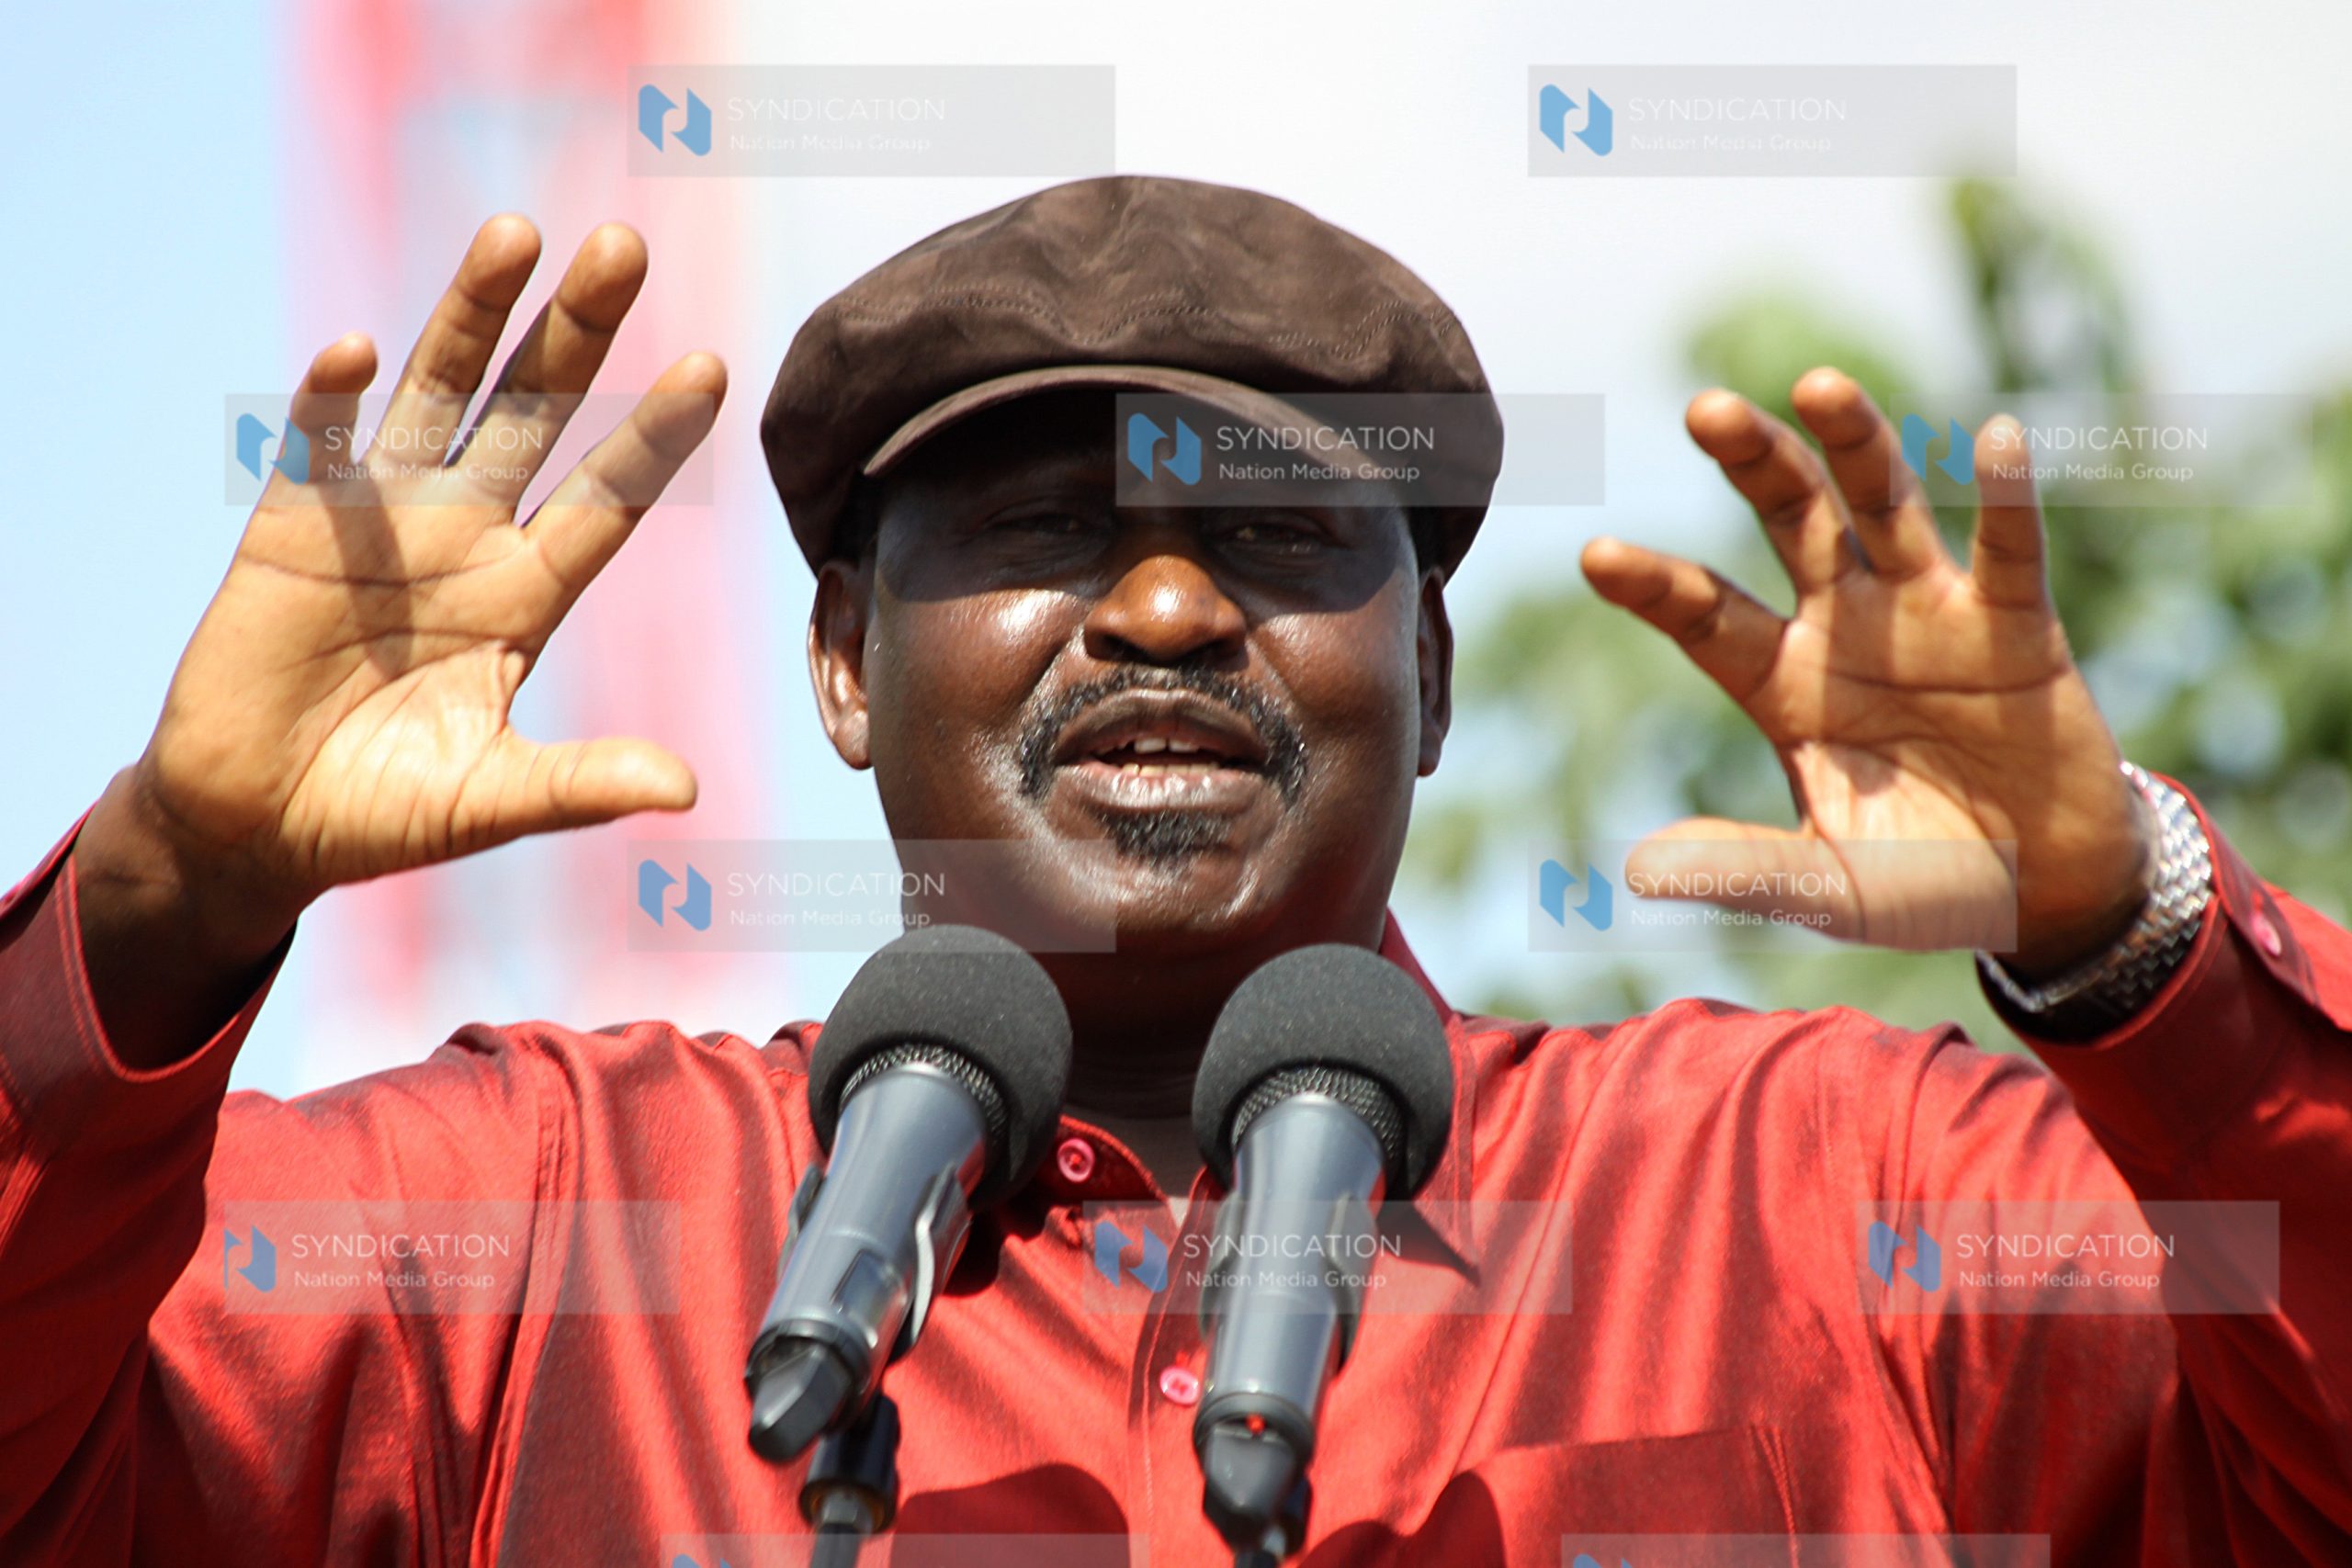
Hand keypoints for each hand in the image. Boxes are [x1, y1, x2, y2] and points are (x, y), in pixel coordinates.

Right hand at [73, 216, 724, 1055]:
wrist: (259, 825)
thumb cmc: (383, 811)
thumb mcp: (491, 798)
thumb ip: (581, 783)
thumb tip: (685, 788)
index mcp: (526, 595)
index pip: (607, 497)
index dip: (655, 435)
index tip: (714, 365)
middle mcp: (465, 538)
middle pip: (534, 416)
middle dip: (578, 334)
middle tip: (627, 246)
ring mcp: (380, 523)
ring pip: (436, 397)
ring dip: (470, 318)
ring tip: (516, 233)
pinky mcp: (290, 531)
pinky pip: (315, 450)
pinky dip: (329, 401)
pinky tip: (352, 350)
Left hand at [1579, 368, 2155, 970]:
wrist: (2040, 892)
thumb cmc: (1919, 883)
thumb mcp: (1826, 888)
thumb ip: (1743, 872)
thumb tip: (1638, 872)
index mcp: (1782, 681)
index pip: (1703, 615)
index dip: (1653, 585)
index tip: (1594, 555)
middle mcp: (1846, 626)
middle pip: (1790, 523)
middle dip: (1751, 464)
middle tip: (1704, 408)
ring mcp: (1929, 614)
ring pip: (1884, 508)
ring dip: (1855, 444)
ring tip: (1818, 386)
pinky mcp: (2013, 625)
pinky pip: (2007, 551)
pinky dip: (2006, 496)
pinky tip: (1993, 435)